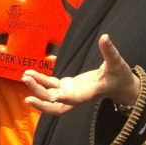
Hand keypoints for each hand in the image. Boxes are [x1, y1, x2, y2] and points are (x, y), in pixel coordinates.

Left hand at [23, 34, 138, 115]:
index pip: (76, 98)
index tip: (52, 96)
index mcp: (90, 92)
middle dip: (43, 103)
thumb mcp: (117, 63)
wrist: (120, 86)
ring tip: (25, 77)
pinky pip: (51, 86)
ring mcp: (71, 93)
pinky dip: (40, 81)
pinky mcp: (67, 87)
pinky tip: (29, 74)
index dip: (64, 98)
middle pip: (58, 107)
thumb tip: (105, 37)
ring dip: (37, 89)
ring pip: (51, 97)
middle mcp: (78, 96)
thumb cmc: (120, 76)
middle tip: (28, 97)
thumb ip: (110, 51)